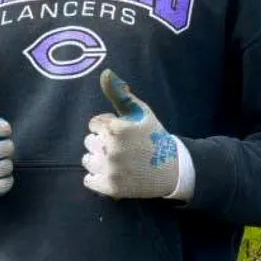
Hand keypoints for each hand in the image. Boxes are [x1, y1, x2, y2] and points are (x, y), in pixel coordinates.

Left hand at [83, 70, 189, 200]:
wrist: (173, 169)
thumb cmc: (154, 136)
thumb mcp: (140, 112)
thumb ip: (119, 93)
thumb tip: (105, 72)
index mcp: (115, 129)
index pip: (93, 124)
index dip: (109, 127)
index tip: (125, 133)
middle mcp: (110, 149)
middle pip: (89, 142)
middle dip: (103, 143)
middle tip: (125, 148)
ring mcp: (110, 170)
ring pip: (87, 160)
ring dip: (99, 160)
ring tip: (119, 160)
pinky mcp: (110, 188)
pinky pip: (88, 180)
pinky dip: (99, 178)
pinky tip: (115, 173)